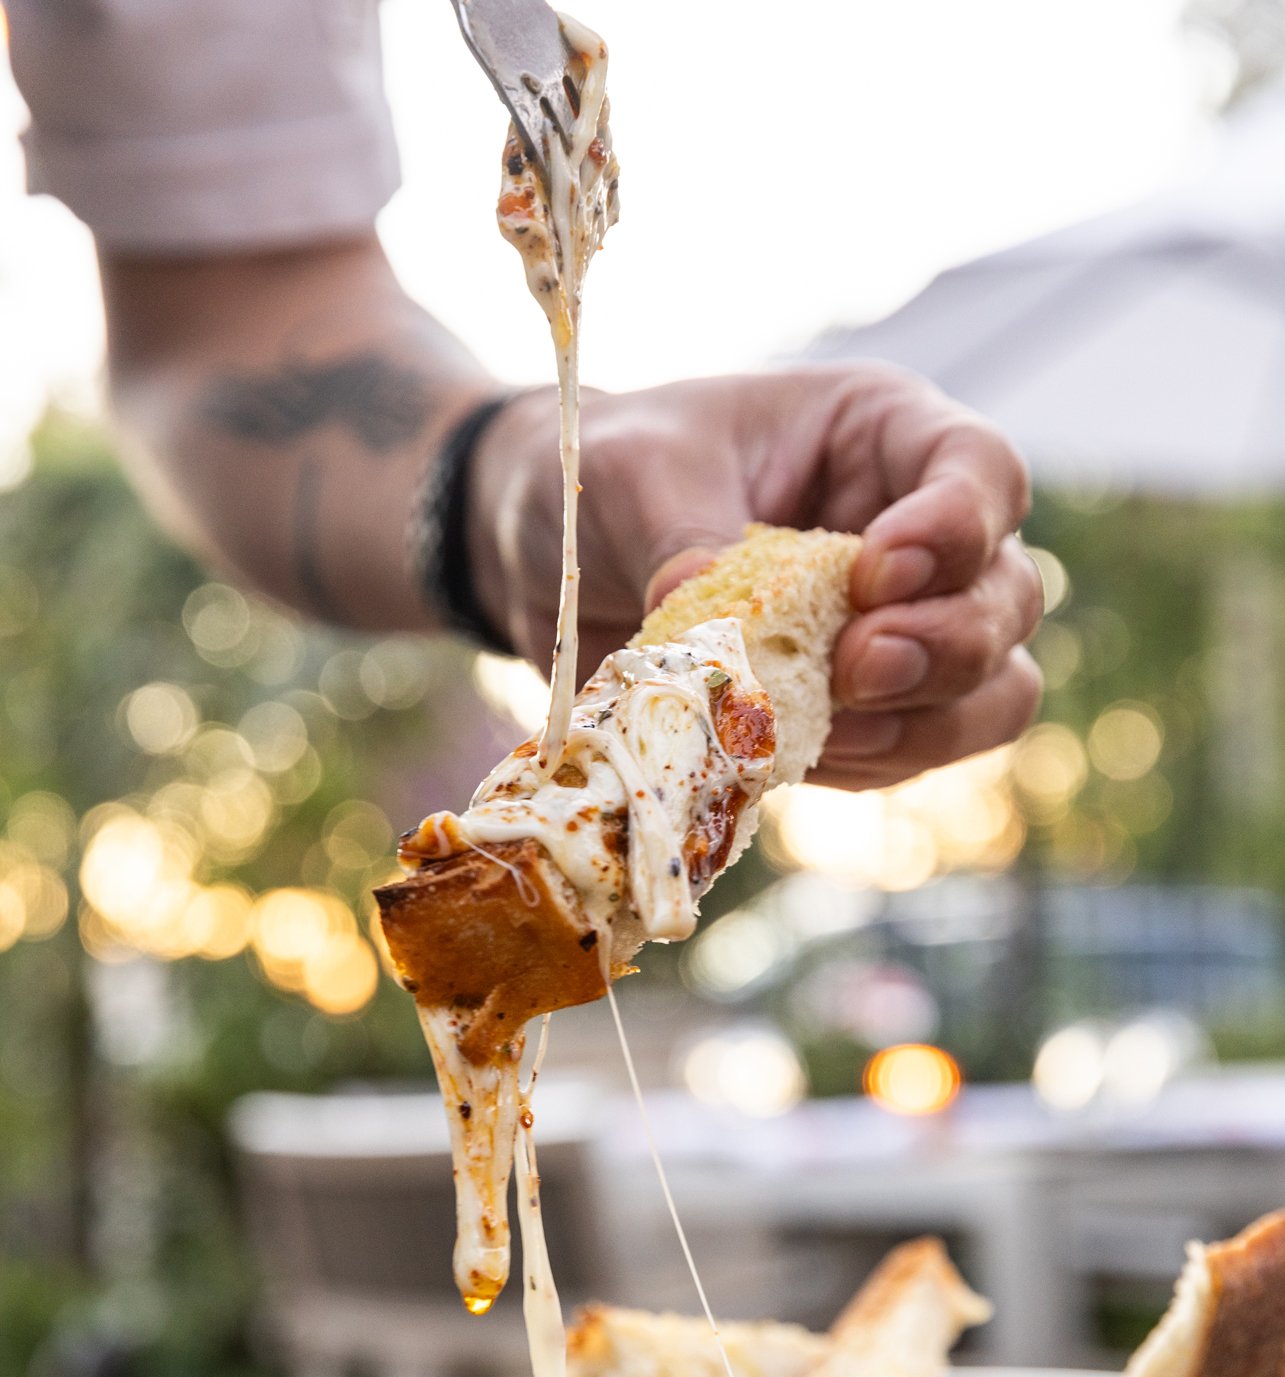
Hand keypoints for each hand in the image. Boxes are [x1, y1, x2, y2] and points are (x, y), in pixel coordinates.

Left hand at [468, 364, 1041, 787]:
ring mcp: (901, 629)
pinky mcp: (863, 713)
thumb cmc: (612, 474)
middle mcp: (916, 533)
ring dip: (925, 722)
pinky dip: (870, 765)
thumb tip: (722, 640)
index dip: (955, 529)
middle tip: (854, 668)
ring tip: (827, 726)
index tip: (874, 574)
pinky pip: (916, 754)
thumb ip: (690, 539)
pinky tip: (795, 759)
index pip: (981, 472)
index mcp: (882, 434)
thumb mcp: (635, 474)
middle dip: (946, 644)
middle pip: (1005, 596)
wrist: (548, 553)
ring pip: (990, 692)